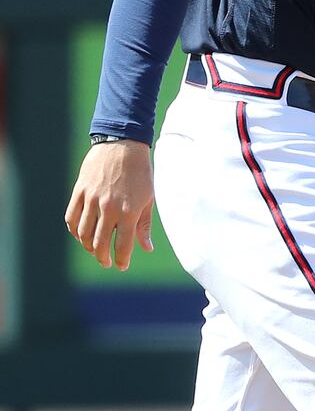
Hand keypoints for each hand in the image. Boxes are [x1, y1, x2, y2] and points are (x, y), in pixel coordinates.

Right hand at [65, 140, 154, 269]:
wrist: (123, 144)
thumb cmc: (140, 172)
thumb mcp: (148, 197)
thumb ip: (144, 224)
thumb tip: (147, 248)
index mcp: (129, 211)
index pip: (123, 245)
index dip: (122, 260)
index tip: (122, 266)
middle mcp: (108, 208)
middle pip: (100, 244)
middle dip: (103, 257)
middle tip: (106, 262)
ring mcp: (92, 200)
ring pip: (83, 234)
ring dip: (88, 246)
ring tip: (95, 249)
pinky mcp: (80, 192)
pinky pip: (71, 218)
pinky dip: (74, 230)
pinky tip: (81, 234)